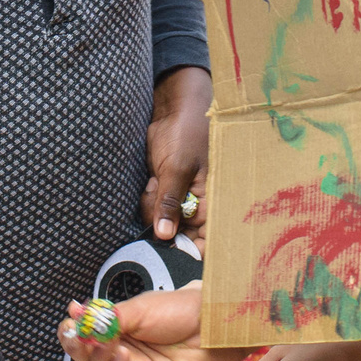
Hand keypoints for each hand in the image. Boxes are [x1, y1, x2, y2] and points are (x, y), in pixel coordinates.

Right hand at [60, 284, 245, 360]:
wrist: (212, 324)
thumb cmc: (182, 310)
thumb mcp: (138, 308)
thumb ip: (108, 317)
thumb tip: (79, 315)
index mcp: (119, 325)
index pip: (86, 332)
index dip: (74, 329)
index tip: (70, 322)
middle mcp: (124, 346)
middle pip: (87, 354)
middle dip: (77, 345)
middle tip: (77, 335)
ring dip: (96, 357)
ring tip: (105, 343)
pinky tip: (122, 356)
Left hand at [145, 67, 210, 241]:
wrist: (174, 111)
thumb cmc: (187, 134)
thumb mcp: (177, 168)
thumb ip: (170, 202)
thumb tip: (164, 235)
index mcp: (211, 203)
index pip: (204, 241)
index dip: (187, 250)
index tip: (168, 248)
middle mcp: (198, 206)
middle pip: (178, 236)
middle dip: (163, 223)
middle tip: (159, 196)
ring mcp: (180, 199)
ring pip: (161, 223)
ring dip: (153, 207)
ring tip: (157, 182)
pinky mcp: (165, 192)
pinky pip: (153, 209)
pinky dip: (149, 199)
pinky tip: (152, 180)